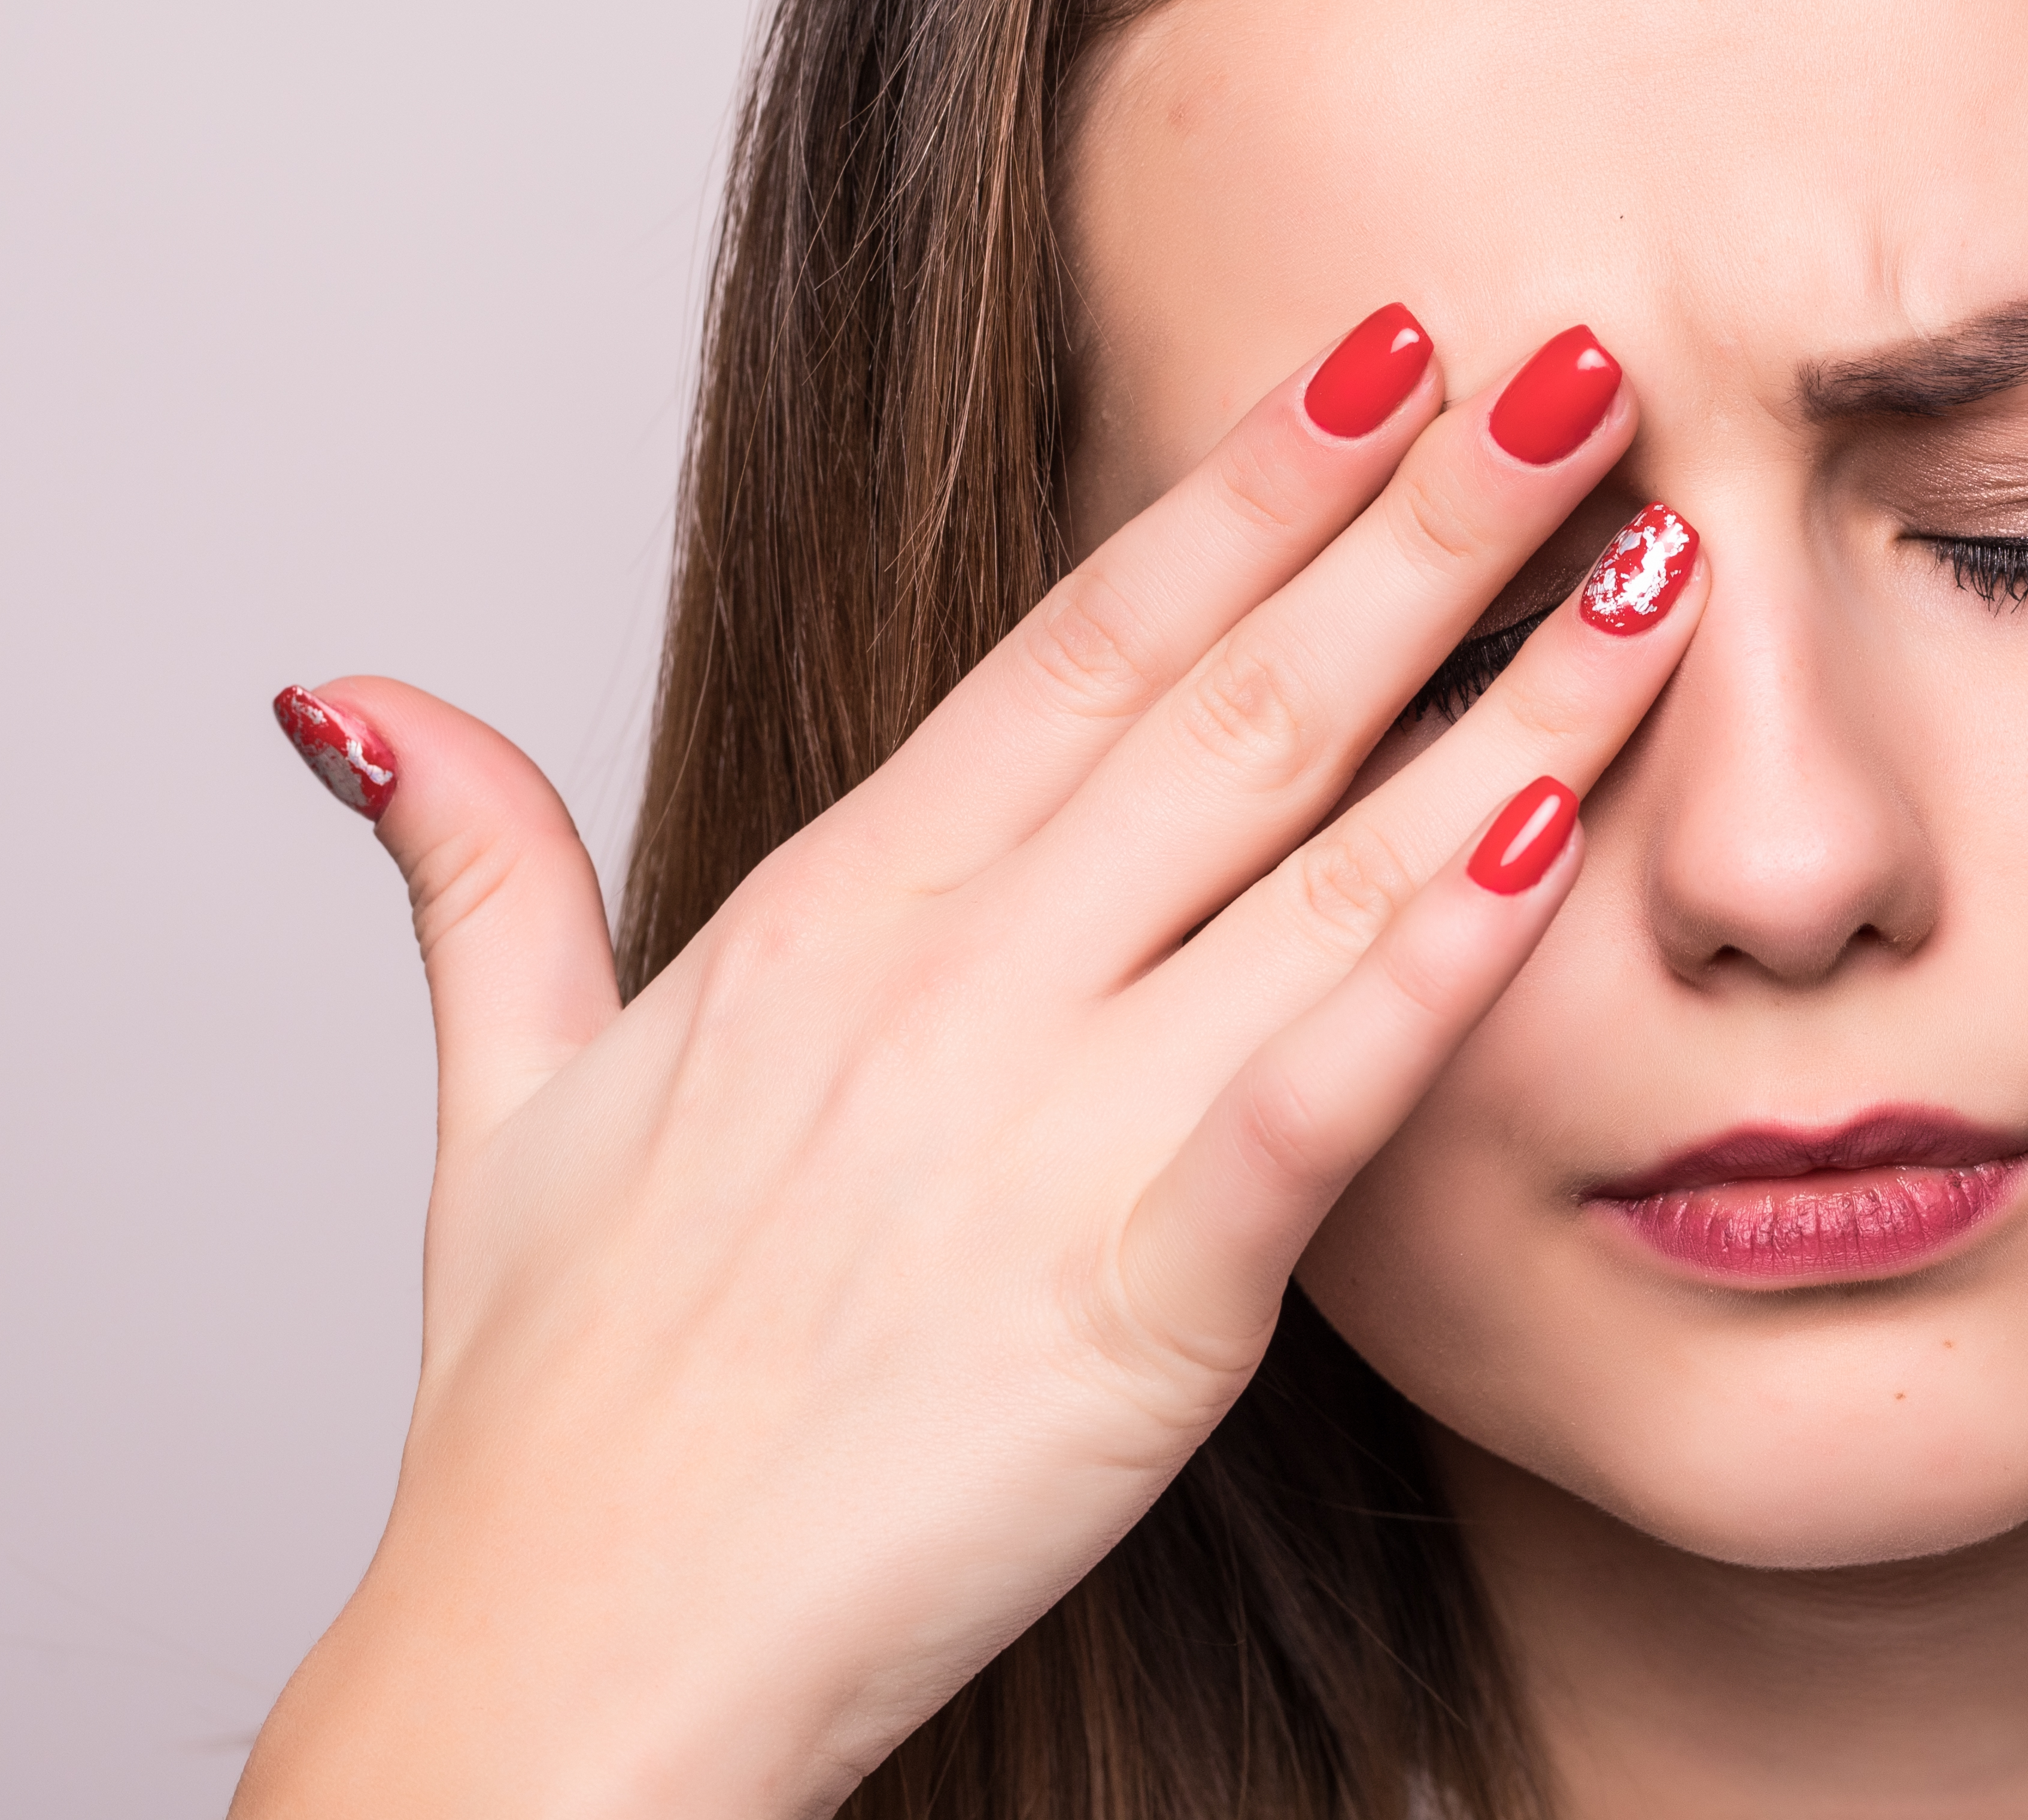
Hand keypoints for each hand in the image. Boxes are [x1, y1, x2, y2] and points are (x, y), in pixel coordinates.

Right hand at [231, 313, 1701, 1817]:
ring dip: (1509, 699)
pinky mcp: (1133, 1294)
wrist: (566, 1672)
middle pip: (1230, 700)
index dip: (1245, 488)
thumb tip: (369, 705)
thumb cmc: (558, 1409)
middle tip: (1579, 367)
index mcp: (829, 918)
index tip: (1382, 356)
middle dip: (1422, 523)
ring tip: (1659, 561)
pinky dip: (1436, 962)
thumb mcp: (505, 1103)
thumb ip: (483, 876)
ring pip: (1319, 861)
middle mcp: (946, 985)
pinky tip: (1560, 837)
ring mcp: (1039, 1129)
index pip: (1081, 641)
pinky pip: (1312, 1090)